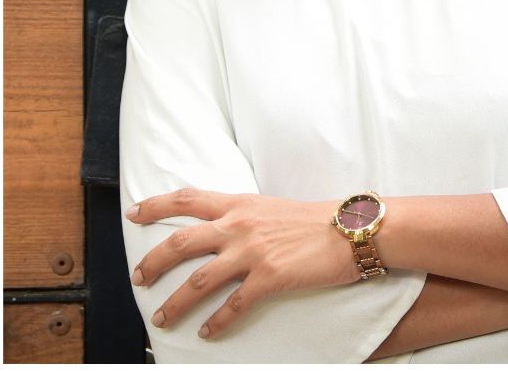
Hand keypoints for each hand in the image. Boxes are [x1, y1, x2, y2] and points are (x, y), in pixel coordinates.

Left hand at [125, 188, 358, 337]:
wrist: (349, 229)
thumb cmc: (313, 218)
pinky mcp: (269, 277)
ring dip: (175, 303)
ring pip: (199, 280)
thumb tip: (220, 227)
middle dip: (153, 262)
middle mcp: (239, 225)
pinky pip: (233, 305)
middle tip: (137, 278)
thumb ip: (242, 215)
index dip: (157, 204)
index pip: (188, 198)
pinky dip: (216, 322)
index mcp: (239, 203)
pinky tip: (208, 333)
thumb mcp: (270, 207)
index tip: (134, 212)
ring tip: (161, 318)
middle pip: (181, 242)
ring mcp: (253, 251)